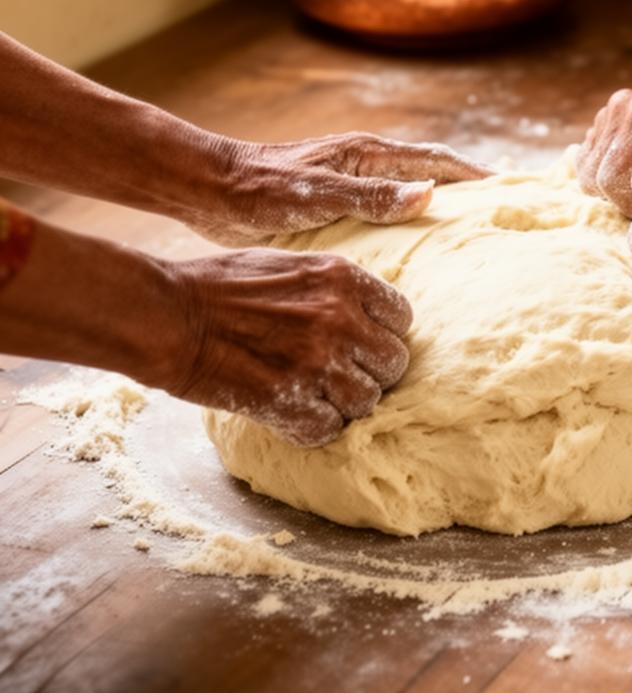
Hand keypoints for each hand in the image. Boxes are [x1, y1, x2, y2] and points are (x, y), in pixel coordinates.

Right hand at [160, 247, 412, 444]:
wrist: (171, 315)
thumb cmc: (219, 285)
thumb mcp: (288, 263)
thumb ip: (332, 286)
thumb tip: (365, 309)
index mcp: (341, 277)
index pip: (401, 318)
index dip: (381, 335)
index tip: (360, 345)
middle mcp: (338, 317)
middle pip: (393, 364)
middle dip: (369, 374)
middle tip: (337, 377)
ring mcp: (316, 360)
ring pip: (366, 402)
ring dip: (343, 405)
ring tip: (312, 396)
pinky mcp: (289, 399)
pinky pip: (328, 429)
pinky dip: (311, 428)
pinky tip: (290, 414)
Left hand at [181, 134, 488, 245]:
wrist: (211, 190)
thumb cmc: (259, 191)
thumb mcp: (318, 196)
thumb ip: (371, 196)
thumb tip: (430, 193)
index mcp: (366, 154)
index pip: (436, 161)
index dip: (473, 175)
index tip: (509, 190)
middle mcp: (363, 163)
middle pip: (429, 172)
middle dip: (465, 189)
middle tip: (499, 216)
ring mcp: (349, 181)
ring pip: (407, 191)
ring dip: (437, 206)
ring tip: (466, 238)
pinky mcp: (333, 201)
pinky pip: (384, 209)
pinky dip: (406, 223)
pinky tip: (410, 252)